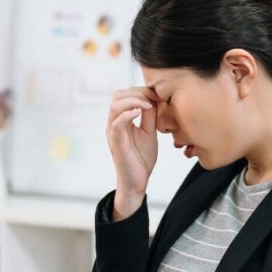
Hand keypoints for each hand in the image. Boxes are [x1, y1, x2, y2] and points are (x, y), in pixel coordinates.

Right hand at [106, 88, 159, 216]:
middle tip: (154, 98)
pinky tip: (140, 113)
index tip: (158, 95)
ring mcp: (113, 132)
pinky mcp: (116, 142)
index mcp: (121, 120)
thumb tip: (153, 99)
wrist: (137, 181)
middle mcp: (114, 123)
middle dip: (137, 92)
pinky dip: (128, 113)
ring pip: (116, 105)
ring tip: (148, 106)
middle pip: (118, 95)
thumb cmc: (141, 159)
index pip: (125, 95)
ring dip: (134, 100)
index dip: (141, 90)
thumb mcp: (149, 132)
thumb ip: (150, 116)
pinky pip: (117, 122)